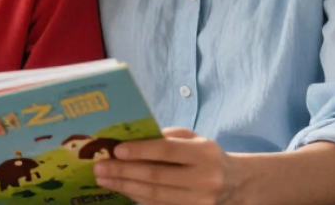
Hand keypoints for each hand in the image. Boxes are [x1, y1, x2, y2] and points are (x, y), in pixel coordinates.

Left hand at [93, 127, 244, 204]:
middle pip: (157, 176)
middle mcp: (205, 179)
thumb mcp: (194, 139)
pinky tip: (121, 189)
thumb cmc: (206, 156)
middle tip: (100, 167)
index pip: (168, 151)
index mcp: (205, 153)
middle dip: (124, 171)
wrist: (234, 184)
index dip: (140, 151)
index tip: (116, 149)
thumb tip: (131, 139)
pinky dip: (136, 198)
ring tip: (104, 179)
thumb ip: (167, 137)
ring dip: (125, 187)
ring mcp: (199, 201)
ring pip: (154, 195)